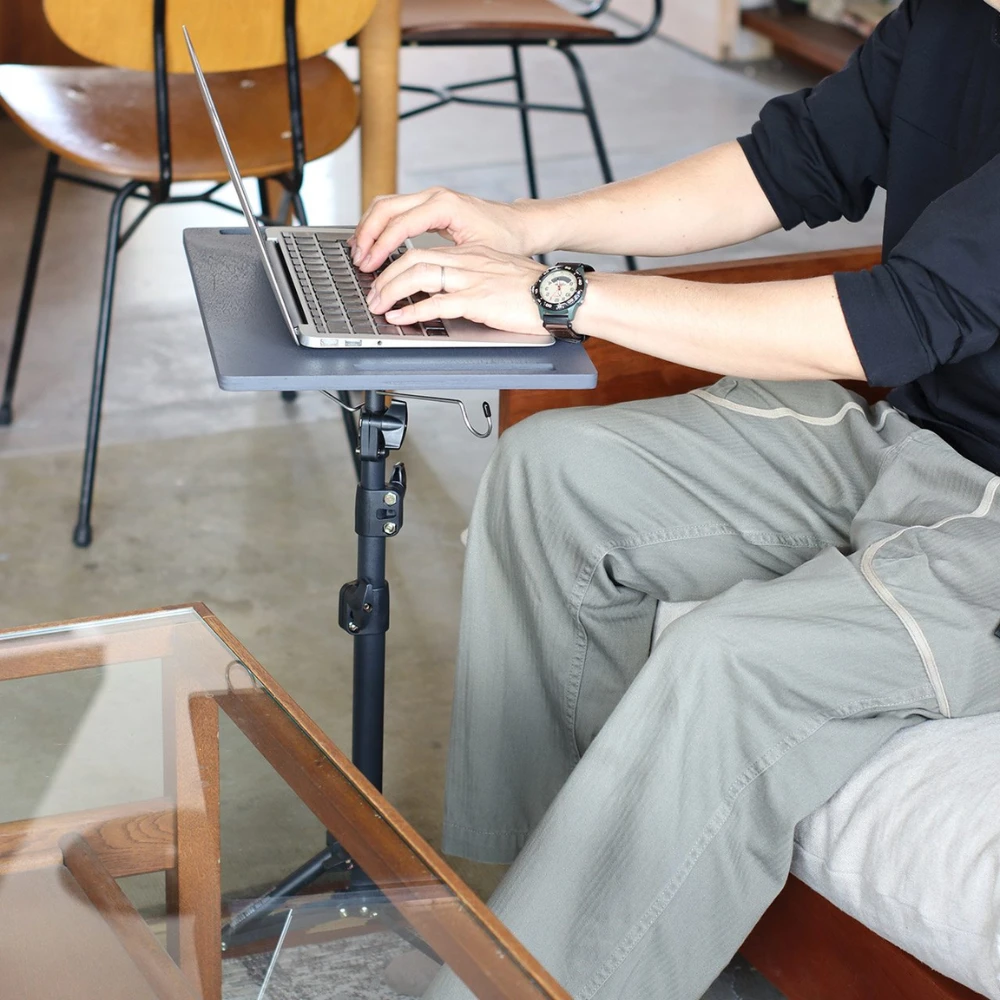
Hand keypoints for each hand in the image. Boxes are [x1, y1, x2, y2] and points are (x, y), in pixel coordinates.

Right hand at [350, 187, 536, 273]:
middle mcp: (433, 196)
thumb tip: (419, 276)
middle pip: (385, 208)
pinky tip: (373, 244)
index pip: (399, 223)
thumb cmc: (505, 239)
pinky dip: (379, 226)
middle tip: (358, 260)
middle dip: (367, 235)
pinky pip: (394, 210)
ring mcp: (430, 198)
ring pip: (385, 205)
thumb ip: (446, 260)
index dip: (380, 246)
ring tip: (359, 253)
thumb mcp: (477, 252)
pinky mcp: (428, 206)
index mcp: (444, 205)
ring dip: (369, 229)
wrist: (519, 226)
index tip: (368, 265)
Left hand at [366, 244, 547, 335]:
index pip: (421, 251)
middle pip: (412, 258)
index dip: (395, 264)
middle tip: (372, 295)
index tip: (381, 279)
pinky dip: (414, 311)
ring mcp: (472, 278)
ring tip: (379, 306)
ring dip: (392, 291)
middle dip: (385, 277)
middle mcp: (467, 260)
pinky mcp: (479, 299)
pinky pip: (438, 303)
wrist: (558, 294)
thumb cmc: (532, 291)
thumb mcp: (495, 276)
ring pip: (419, 275)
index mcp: (470, 254)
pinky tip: (400, 318)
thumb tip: (444, 295)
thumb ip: (470, 279)